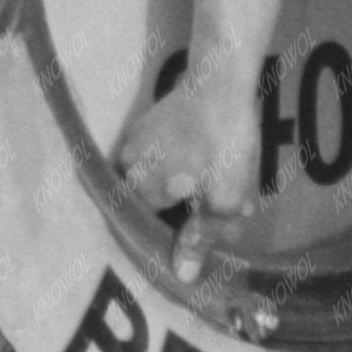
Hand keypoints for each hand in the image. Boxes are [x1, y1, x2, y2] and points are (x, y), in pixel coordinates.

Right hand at [114, 74, 260, 286]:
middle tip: (224, 211)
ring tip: (226, 183)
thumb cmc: (222, 143)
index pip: (146, 230)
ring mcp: (137, 139)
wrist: (222, 77)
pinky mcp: (153, 120)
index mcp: (137, 190)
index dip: (173, 240)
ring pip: (163, 178)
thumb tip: (181, 274)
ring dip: (192, 187)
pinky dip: (188, 163)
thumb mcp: (222, 198)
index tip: (197, 242)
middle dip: (189, 212)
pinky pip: (167, 155)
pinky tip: (216, 160)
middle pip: (156, 204)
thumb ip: (201, 237)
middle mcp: (126, 165)